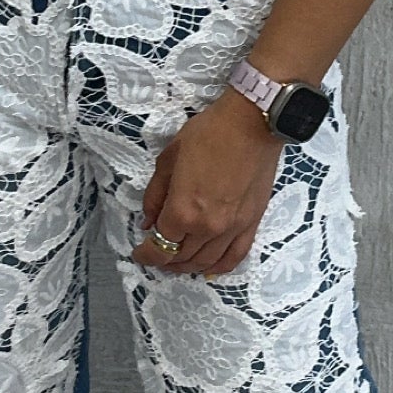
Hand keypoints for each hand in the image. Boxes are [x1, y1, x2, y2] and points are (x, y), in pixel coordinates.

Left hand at [131, 90, 282, 278]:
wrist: (252, 124)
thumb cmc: (209, 134)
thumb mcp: (169, 159)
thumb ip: (155, 195)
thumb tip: (148, 222)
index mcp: (182, 210)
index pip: (159, 246)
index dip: (145, 254)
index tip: (139, 251)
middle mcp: (207, 227)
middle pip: (181, 257)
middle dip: (164, 259)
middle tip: (156, 253)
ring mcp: (232, 229)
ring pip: (206, 262)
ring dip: (187, 266)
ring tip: (178, 260)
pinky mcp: (251, 224)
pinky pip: (235, 258)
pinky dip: (219, 267)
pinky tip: (208, 268)